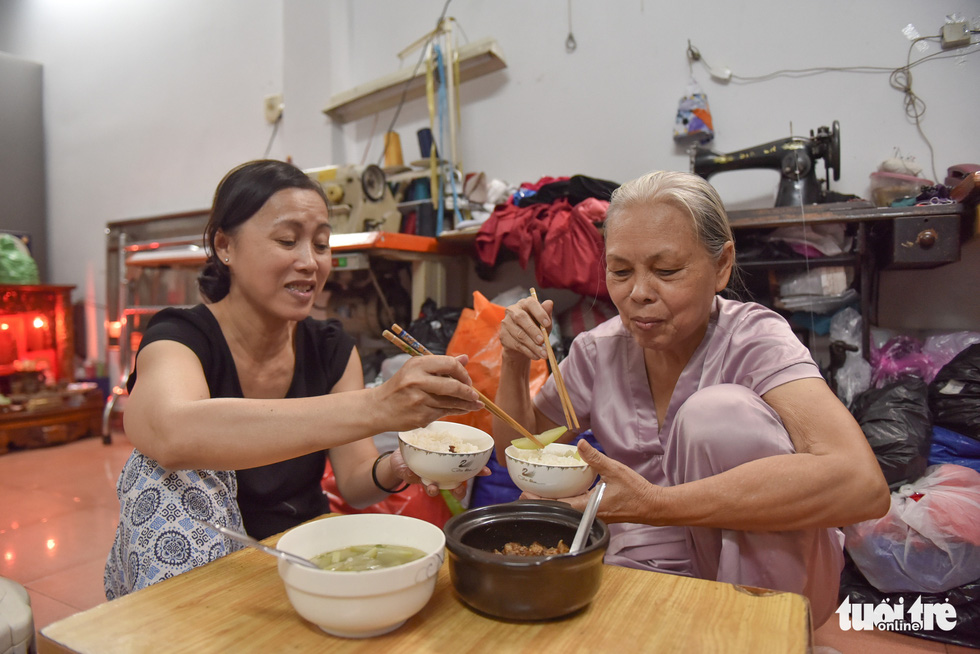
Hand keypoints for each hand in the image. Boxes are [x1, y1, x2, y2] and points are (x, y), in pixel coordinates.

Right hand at [374, 354, 482, 431]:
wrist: (379, 408)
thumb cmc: (401, 386)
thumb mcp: (417, 369)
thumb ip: (441, 364)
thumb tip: (465, 358)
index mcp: (418, 365)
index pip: (450, 364)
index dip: (463, 373)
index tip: (467, 380)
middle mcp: (417, 381)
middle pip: (453, 386)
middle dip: (468, 392)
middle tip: (474, 395)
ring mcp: (419, 400)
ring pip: (451, 402)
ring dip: (467, 404)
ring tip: (476, 404)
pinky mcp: (420, 416)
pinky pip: (444, 413)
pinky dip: (455, 411)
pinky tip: (461, 410)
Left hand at [388, 447, 491, 497]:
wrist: (400, 455)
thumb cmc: (423, 446)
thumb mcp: (437, 438)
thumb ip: (447, 437)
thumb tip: (460, 432)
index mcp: (450, 466)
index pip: (467, 470)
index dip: (478, 471)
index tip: (486, 471)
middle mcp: (440, 475)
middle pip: (454, 487)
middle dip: (459, 491)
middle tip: (458, 489)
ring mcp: (426, 478)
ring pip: (434, 489)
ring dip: (434, 489)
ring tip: (433, 487)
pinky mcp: (410, 476)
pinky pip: (412, 478)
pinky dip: (412, 475)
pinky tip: (412, 473)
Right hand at [500, 296, 553, 361]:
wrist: (524, 345)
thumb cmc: (536, 329)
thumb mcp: (544, 323)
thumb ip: (547, 314)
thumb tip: (549, 303)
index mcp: (524, 303)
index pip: (530, 303)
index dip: (539, 313)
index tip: (547, 324)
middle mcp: (513, 310)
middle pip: (521, 318)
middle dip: (533, 331)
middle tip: (542, 341)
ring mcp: (506, 323)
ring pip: (519, 334)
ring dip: (533, 346)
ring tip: (544, 353)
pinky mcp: (503, 336)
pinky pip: (516, 345)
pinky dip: (528, 351)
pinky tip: (536, 356)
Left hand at [520, 440, 662, 523]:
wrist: (652, 506)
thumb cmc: (636, 491)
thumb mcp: (614, 470)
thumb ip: (595, 458)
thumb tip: (581, 444)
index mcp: (588, 507)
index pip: (557, 505)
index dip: (539, 501)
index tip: (524, 494)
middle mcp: (588, 514)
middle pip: (558, 509)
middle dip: (542, 501)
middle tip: (525, 492)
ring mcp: (593, 515)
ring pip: (567, 509)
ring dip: (553, 501)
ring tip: (539, 492)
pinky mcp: (598, 513)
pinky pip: (577, 508)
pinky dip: (566, 500)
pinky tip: (562, 492)